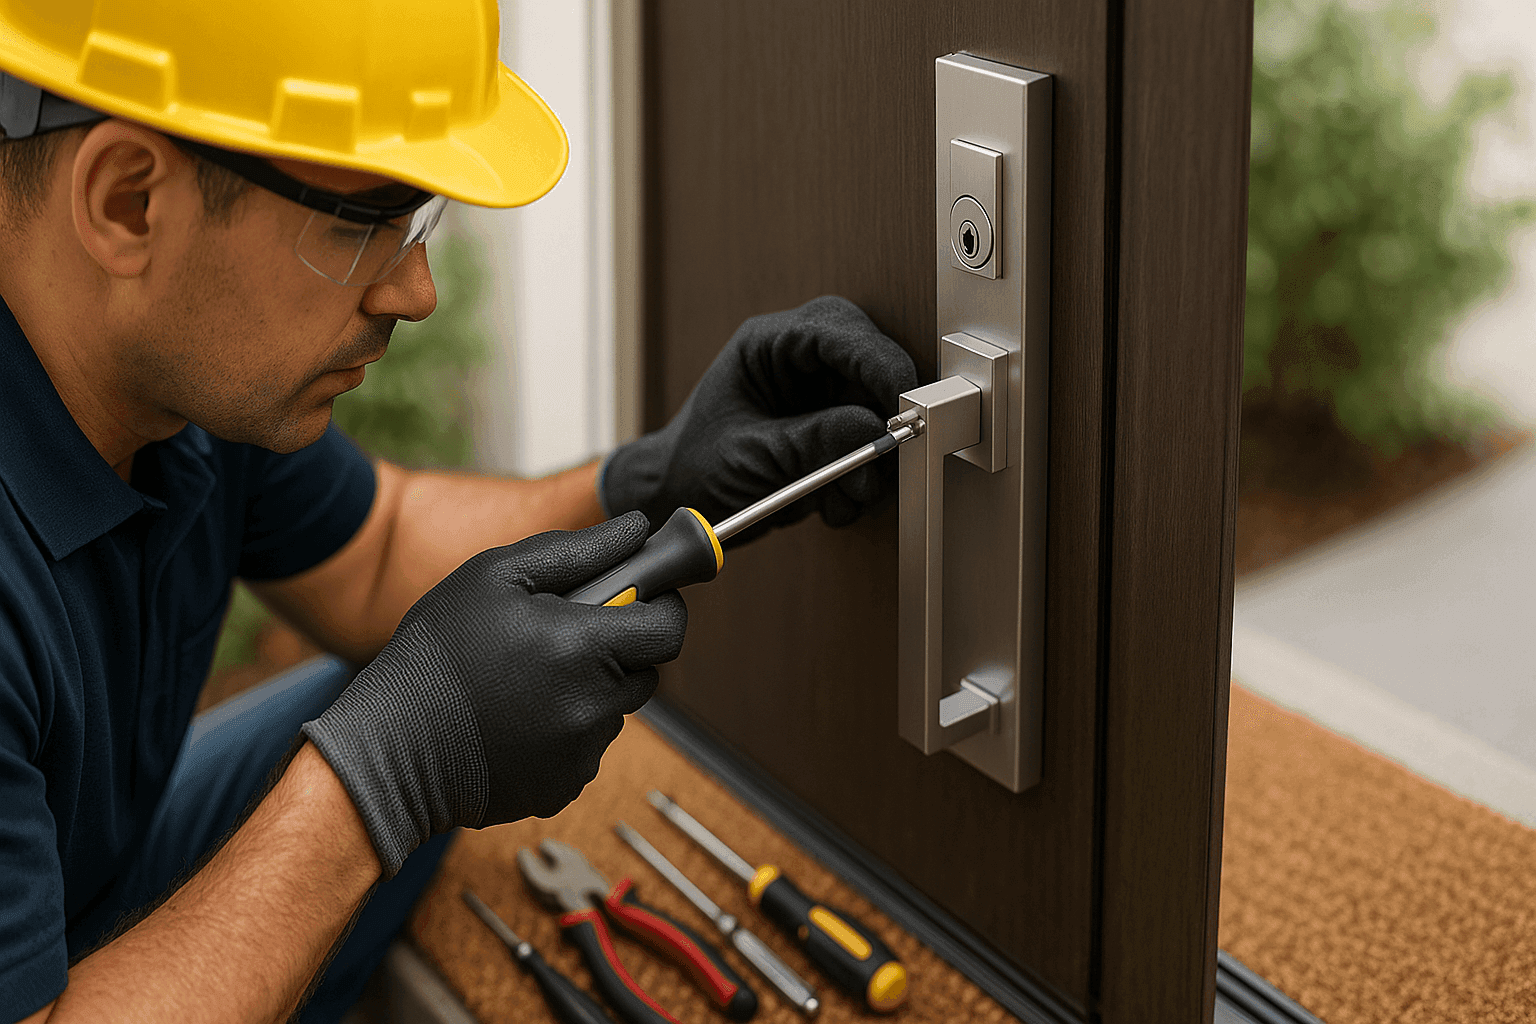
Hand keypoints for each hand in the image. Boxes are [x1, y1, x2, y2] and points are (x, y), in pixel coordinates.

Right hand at [301, 512, 685, 876]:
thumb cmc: (437, 652)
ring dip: (589, 688)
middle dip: (620, 647)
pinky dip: (563, 730)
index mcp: (584, 646)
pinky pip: (585, 747)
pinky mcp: (564, 786)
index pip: (670, 626)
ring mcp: (582, 752)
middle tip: (561, 635)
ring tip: (523, 679)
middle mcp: (594, 705)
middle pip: (647, 669)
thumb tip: (637, 528)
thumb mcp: (495, 576)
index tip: (641, 596)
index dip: (662, 605)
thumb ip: (579, 549)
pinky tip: (514, 718)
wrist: (388, 747)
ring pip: (614, 709)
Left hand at [601, 296, 917, 544]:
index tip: (902, 403)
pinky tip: (835, 504)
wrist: (680, 502)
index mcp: (768, 346)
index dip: (878, 362)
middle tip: (882, 457)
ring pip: (879, 411)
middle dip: (882, 415)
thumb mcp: (751, 456)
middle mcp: (799, 362)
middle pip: (871, 366)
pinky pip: (871, 446)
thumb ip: (812, 440)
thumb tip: (875, 429)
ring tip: (843, 498)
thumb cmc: (694, 468)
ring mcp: (820, 396)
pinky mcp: (832, 431)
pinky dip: (863, 480)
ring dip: (872, 462)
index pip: (838, 332)